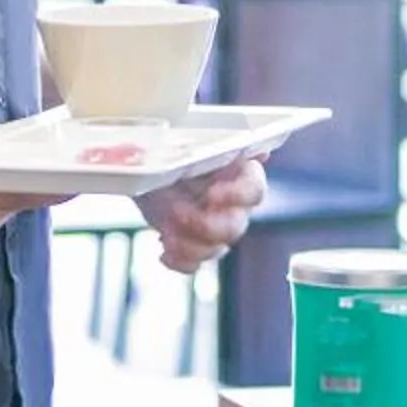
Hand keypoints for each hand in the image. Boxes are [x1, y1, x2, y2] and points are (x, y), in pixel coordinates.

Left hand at [138, 158, 264, 273]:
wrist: (146, 169)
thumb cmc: (172, 151)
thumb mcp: (189, 143)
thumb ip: (218, 147)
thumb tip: (260, 154)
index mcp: (239, 175)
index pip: (254, 191)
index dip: (237, 196)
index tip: (212, 194)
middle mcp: (233, 204)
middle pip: (235, 227)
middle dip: (206, 226)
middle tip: (177, 212)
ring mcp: (214, 227)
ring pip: (217, 249)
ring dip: (190, 246)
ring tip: (167, 234)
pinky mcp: (192, 244)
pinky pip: (195, 264)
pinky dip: (180, 262)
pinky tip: (164, 250)